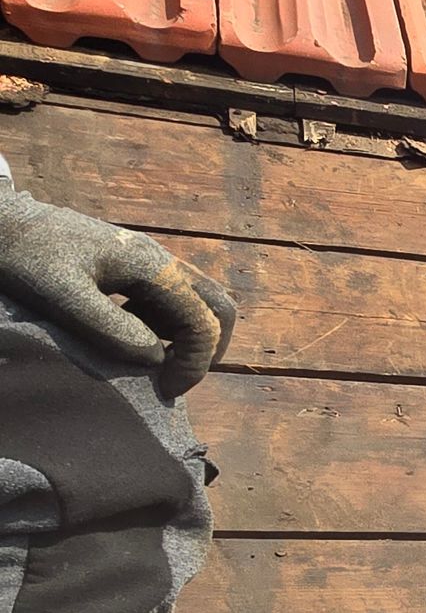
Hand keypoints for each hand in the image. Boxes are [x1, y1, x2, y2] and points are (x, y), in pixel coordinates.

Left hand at [0, 190, 235, 396]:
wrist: (2, 221)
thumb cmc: (26, 257)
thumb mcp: (62, 296)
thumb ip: (112, 328)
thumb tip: (156, 358)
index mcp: (151, 267)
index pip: (202, 320)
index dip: (194, 362)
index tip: (167, 390)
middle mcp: (161, 260)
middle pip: (218, 306)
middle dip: (208, 348)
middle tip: (177, 378)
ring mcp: (150, 261)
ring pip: (198, 302)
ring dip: (188, 338)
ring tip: (153, 363)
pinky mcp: (135, 266)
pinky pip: (172, 299)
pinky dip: (167, 326)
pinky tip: (133, 338)